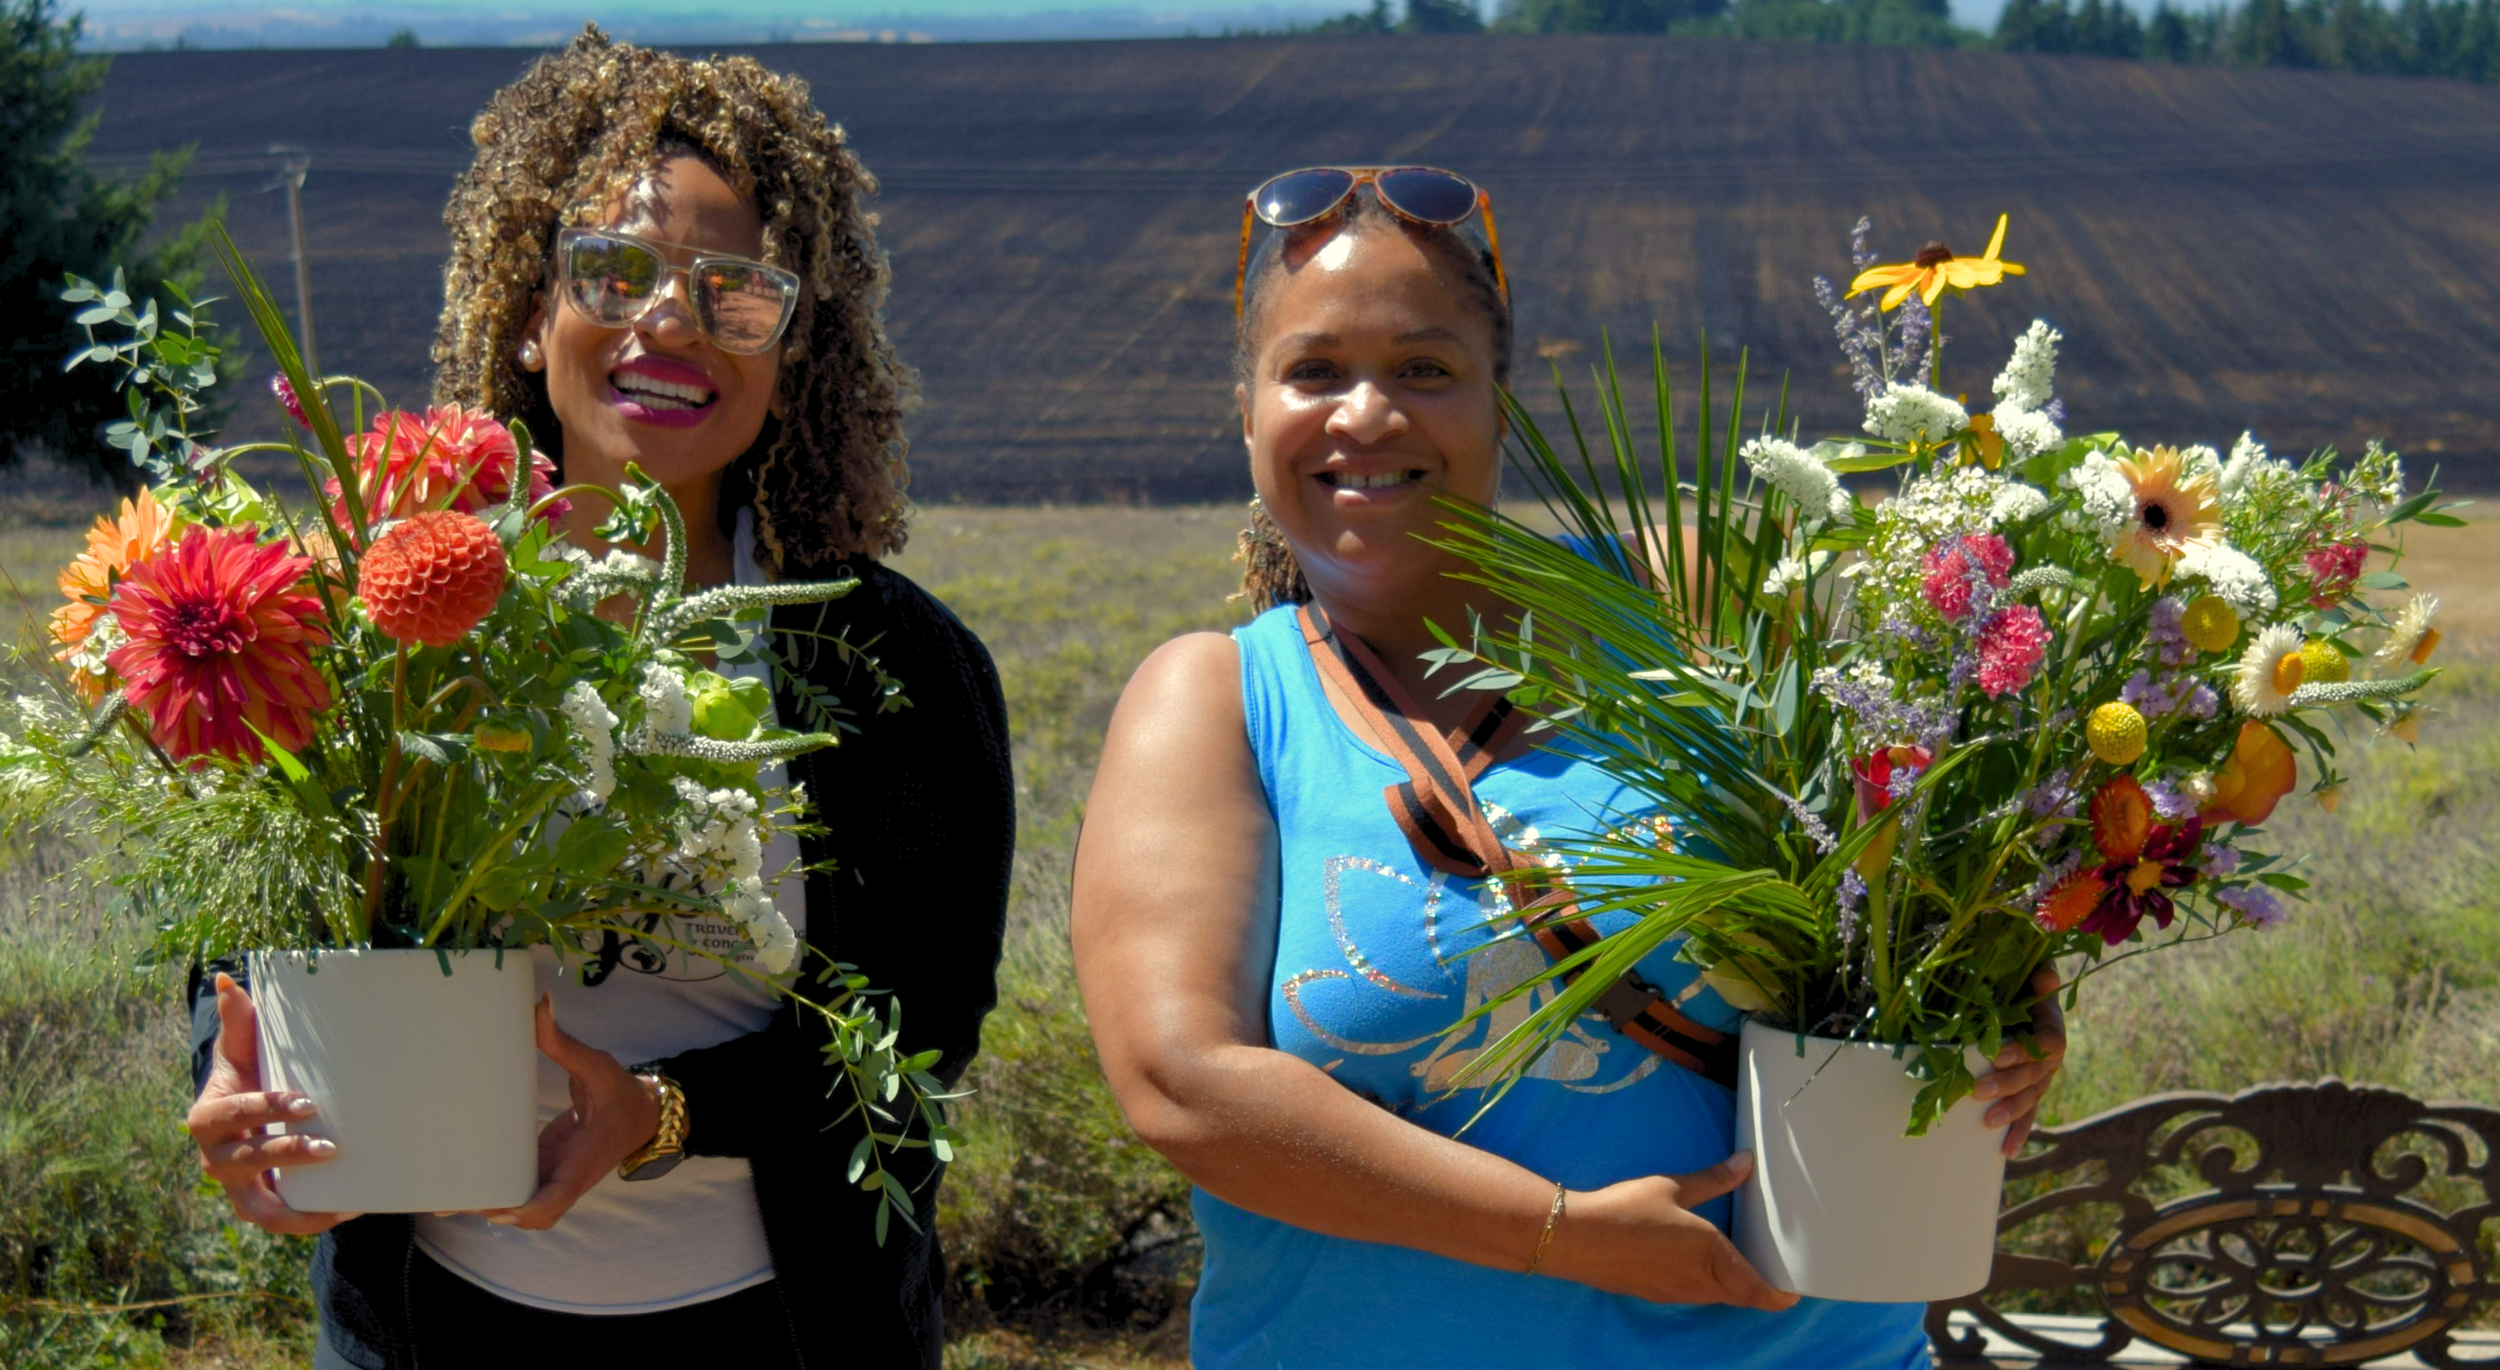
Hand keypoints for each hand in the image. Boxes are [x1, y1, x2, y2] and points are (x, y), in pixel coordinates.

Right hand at [185, 972, 359, 1235]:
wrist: (246, 1121)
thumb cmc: (247, 1079)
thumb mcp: (242, 1053)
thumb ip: (238, 1021)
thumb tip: (228, 980)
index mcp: (208, 1118)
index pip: (234, 1114)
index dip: (266, 1109)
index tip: (306, 1103)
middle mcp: (215, 1159)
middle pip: (247, 1161)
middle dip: (286, 1153)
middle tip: (331, 1147)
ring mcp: (236, 1188)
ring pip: (260, 1207)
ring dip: (298, 1206)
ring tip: (341, 1200)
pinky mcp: (259, 1206)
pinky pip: (280, 1221)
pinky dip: (309, 1220)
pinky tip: (347, 1210)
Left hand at [475, 994, 660, 1230]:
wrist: (644, 1115)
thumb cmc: (621, 1093)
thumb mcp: (597, 1065)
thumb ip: (564, 1042)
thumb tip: (539, 1004)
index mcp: (584, 1160)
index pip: (558, 1197)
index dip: (528, 1209)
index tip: (499, 1210)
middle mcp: (568, 1177)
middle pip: (535, 1213)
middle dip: (498, 1211)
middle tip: (454, 1199)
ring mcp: (557, 1177)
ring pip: (526, 1207)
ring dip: (491, 1207)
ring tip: (446, 1198)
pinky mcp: (548, 1169)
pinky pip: (522, 1191)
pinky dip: (496, 1194)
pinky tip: (462, 1187)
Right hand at [1538, 1152, 1800, 1310]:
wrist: (1578, 1239)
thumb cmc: (1627, 1210)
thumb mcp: (1673, 1187)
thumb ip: (1713, 1179)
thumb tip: (1746, 1162)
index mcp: (1712, 1255)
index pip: (1757, 1290)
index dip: (1779, 1296)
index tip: (1793, 1292)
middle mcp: (1699, 1281)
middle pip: (1740, 1296)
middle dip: (1758, 1290)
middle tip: (1772, 1273)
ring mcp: (1676, 1292)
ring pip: (1716, 1296)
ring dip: (1732, 1287)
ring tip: (1740, 1266)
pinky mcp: (1655, 1293)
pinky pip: (1693, 1294)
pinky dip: (1706, 1285)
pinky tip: (1696, 1265)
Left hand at [1972, 965, 2068, 1154]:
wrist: (2029, 1003)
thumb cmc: (2023, 989)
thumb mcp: (2029, 979)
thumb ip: (2040, 979)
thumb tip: (2046, 976)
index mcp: (2052, 1032)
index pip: (2043, 1044)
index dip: (2021, 1052)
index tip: (1995, 1057)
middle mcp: (2051, 1060)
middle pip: (2032, 1076)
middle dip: (2006, 1085)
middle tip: (1978, 1091)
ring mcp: (2042, 1079)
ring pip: (2030, 1098)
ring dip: (2011, 1112)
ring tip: (1989, 1123)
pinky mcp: (2031, 1092)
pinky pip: (2028, 1114)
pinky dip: (2019, 1132)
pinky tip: (2007, 1150)